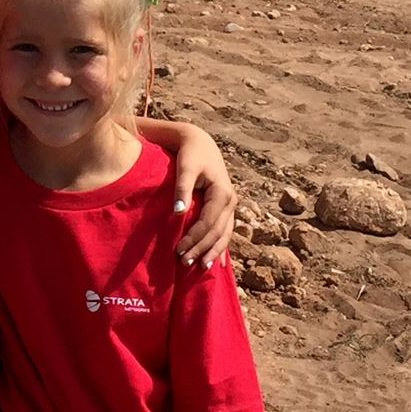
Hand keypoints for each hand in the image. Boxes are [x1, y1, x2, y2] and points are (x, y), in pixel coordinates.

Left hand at [169, 125, 233, 267]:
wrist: (200, 143)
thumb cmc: (190, 155)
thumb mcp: (185, 167)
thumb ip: (182, 189)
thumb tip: (179, 211)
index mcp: (222, 193)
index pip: (208, 223)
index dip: (195, 238)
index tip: (179, 250)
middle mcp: (231, 201)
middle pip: (217, 232)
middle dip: (202, 249)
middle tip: (185, 263)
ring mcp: (231, 206)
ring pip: (225, 235)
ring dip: (213, 252)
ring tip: (202, 268)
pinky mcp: (225, 208)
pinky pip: (225, 231)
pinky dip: (220, 247)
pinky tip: (217, 263)